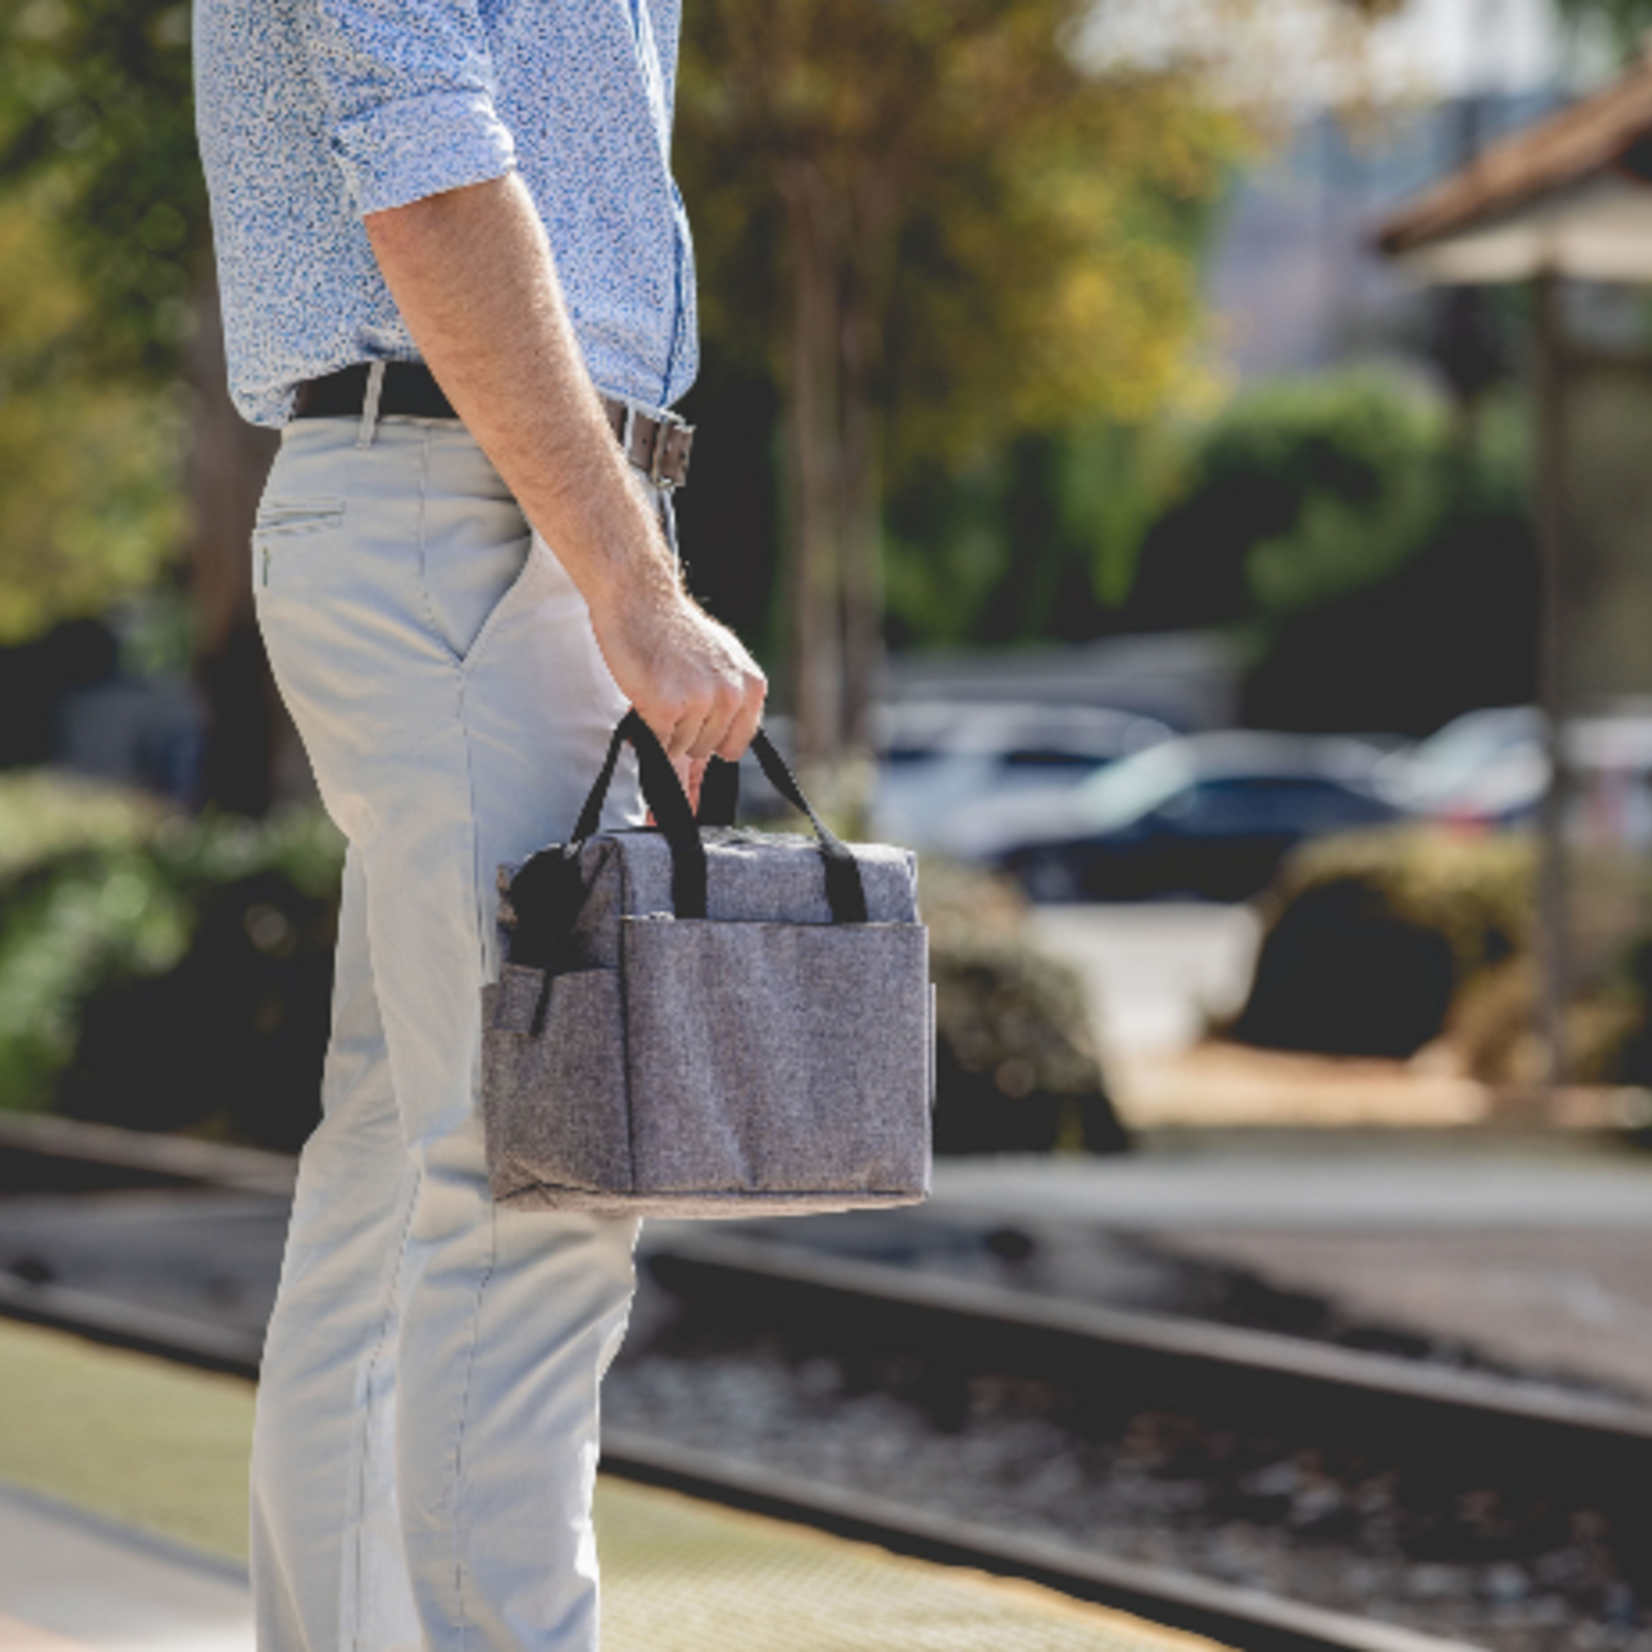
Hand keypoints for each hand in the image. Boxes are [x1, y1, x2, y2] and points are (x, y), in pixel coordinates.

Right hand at [588, 574, 766, 762]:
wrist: (642, 599)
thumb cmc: (675, 629)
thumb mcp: (722, 660)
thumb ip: (729, 702)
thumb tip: (717, 755)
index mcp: (751, 686)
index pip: (736, 743)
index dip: (710, 737)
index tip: (694, 720)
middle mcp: (731, 696)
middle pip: (705, 748)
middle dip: (683, 730)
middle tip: (670, 694)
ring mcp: (700, 702)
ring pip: (680, 748)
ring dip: (663, 729)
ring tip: (657, 691)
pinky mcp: (667, 706)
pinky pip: (657, 743)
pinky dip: (645, 729)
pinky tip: (644, 698)